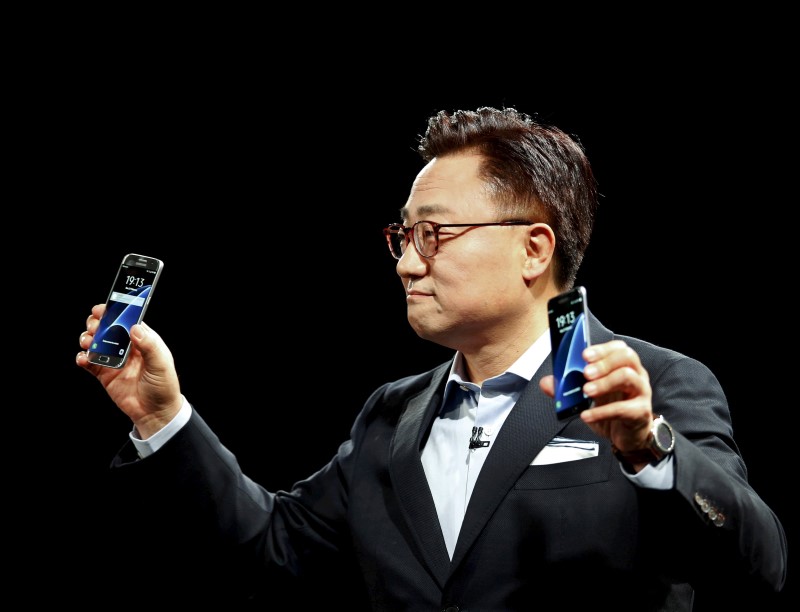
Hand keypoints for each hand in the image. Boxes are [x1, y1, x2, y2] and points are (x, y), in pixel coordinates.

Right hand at [76, 303, 182, 438]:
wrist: (155, 413)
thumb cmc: (164, 386)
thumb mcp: (161, 364)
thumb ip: (149, 346)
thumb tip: (134, 328)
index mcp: (143, 340)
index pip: (127, 320)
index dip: (115, 312)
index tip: (103, 308)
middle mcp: (127, 347)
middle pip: (108, 328)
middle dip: (97, 323)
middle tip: (94, 325)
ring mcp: (114, 360)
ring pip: (96, 342)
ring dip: (87, 338)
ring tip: (87, 342)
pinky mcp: (104, 374)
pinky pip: (89, 362)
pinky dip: (82, 358)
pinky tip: (83, 358)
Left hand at [540, 339, 653, 456]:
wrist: (627, 437)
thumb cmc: (611, 411)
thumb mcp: (587, 397)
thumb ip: (567, 388)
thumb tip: (546, 382)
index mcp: (623, 366)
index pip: (618, 348)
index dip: (601, 349)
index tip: (584, 355)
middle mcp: (636, 375)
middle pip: (626, 357)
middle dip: (603, 362)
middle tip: (585, 373)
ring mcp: (641, 393)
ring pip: (627, 377)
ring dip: (604, 382)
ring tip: (586, 391)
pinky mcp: (641, 413)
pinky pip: (623, 408)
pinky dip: (602, 412)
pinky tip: (587, 415)